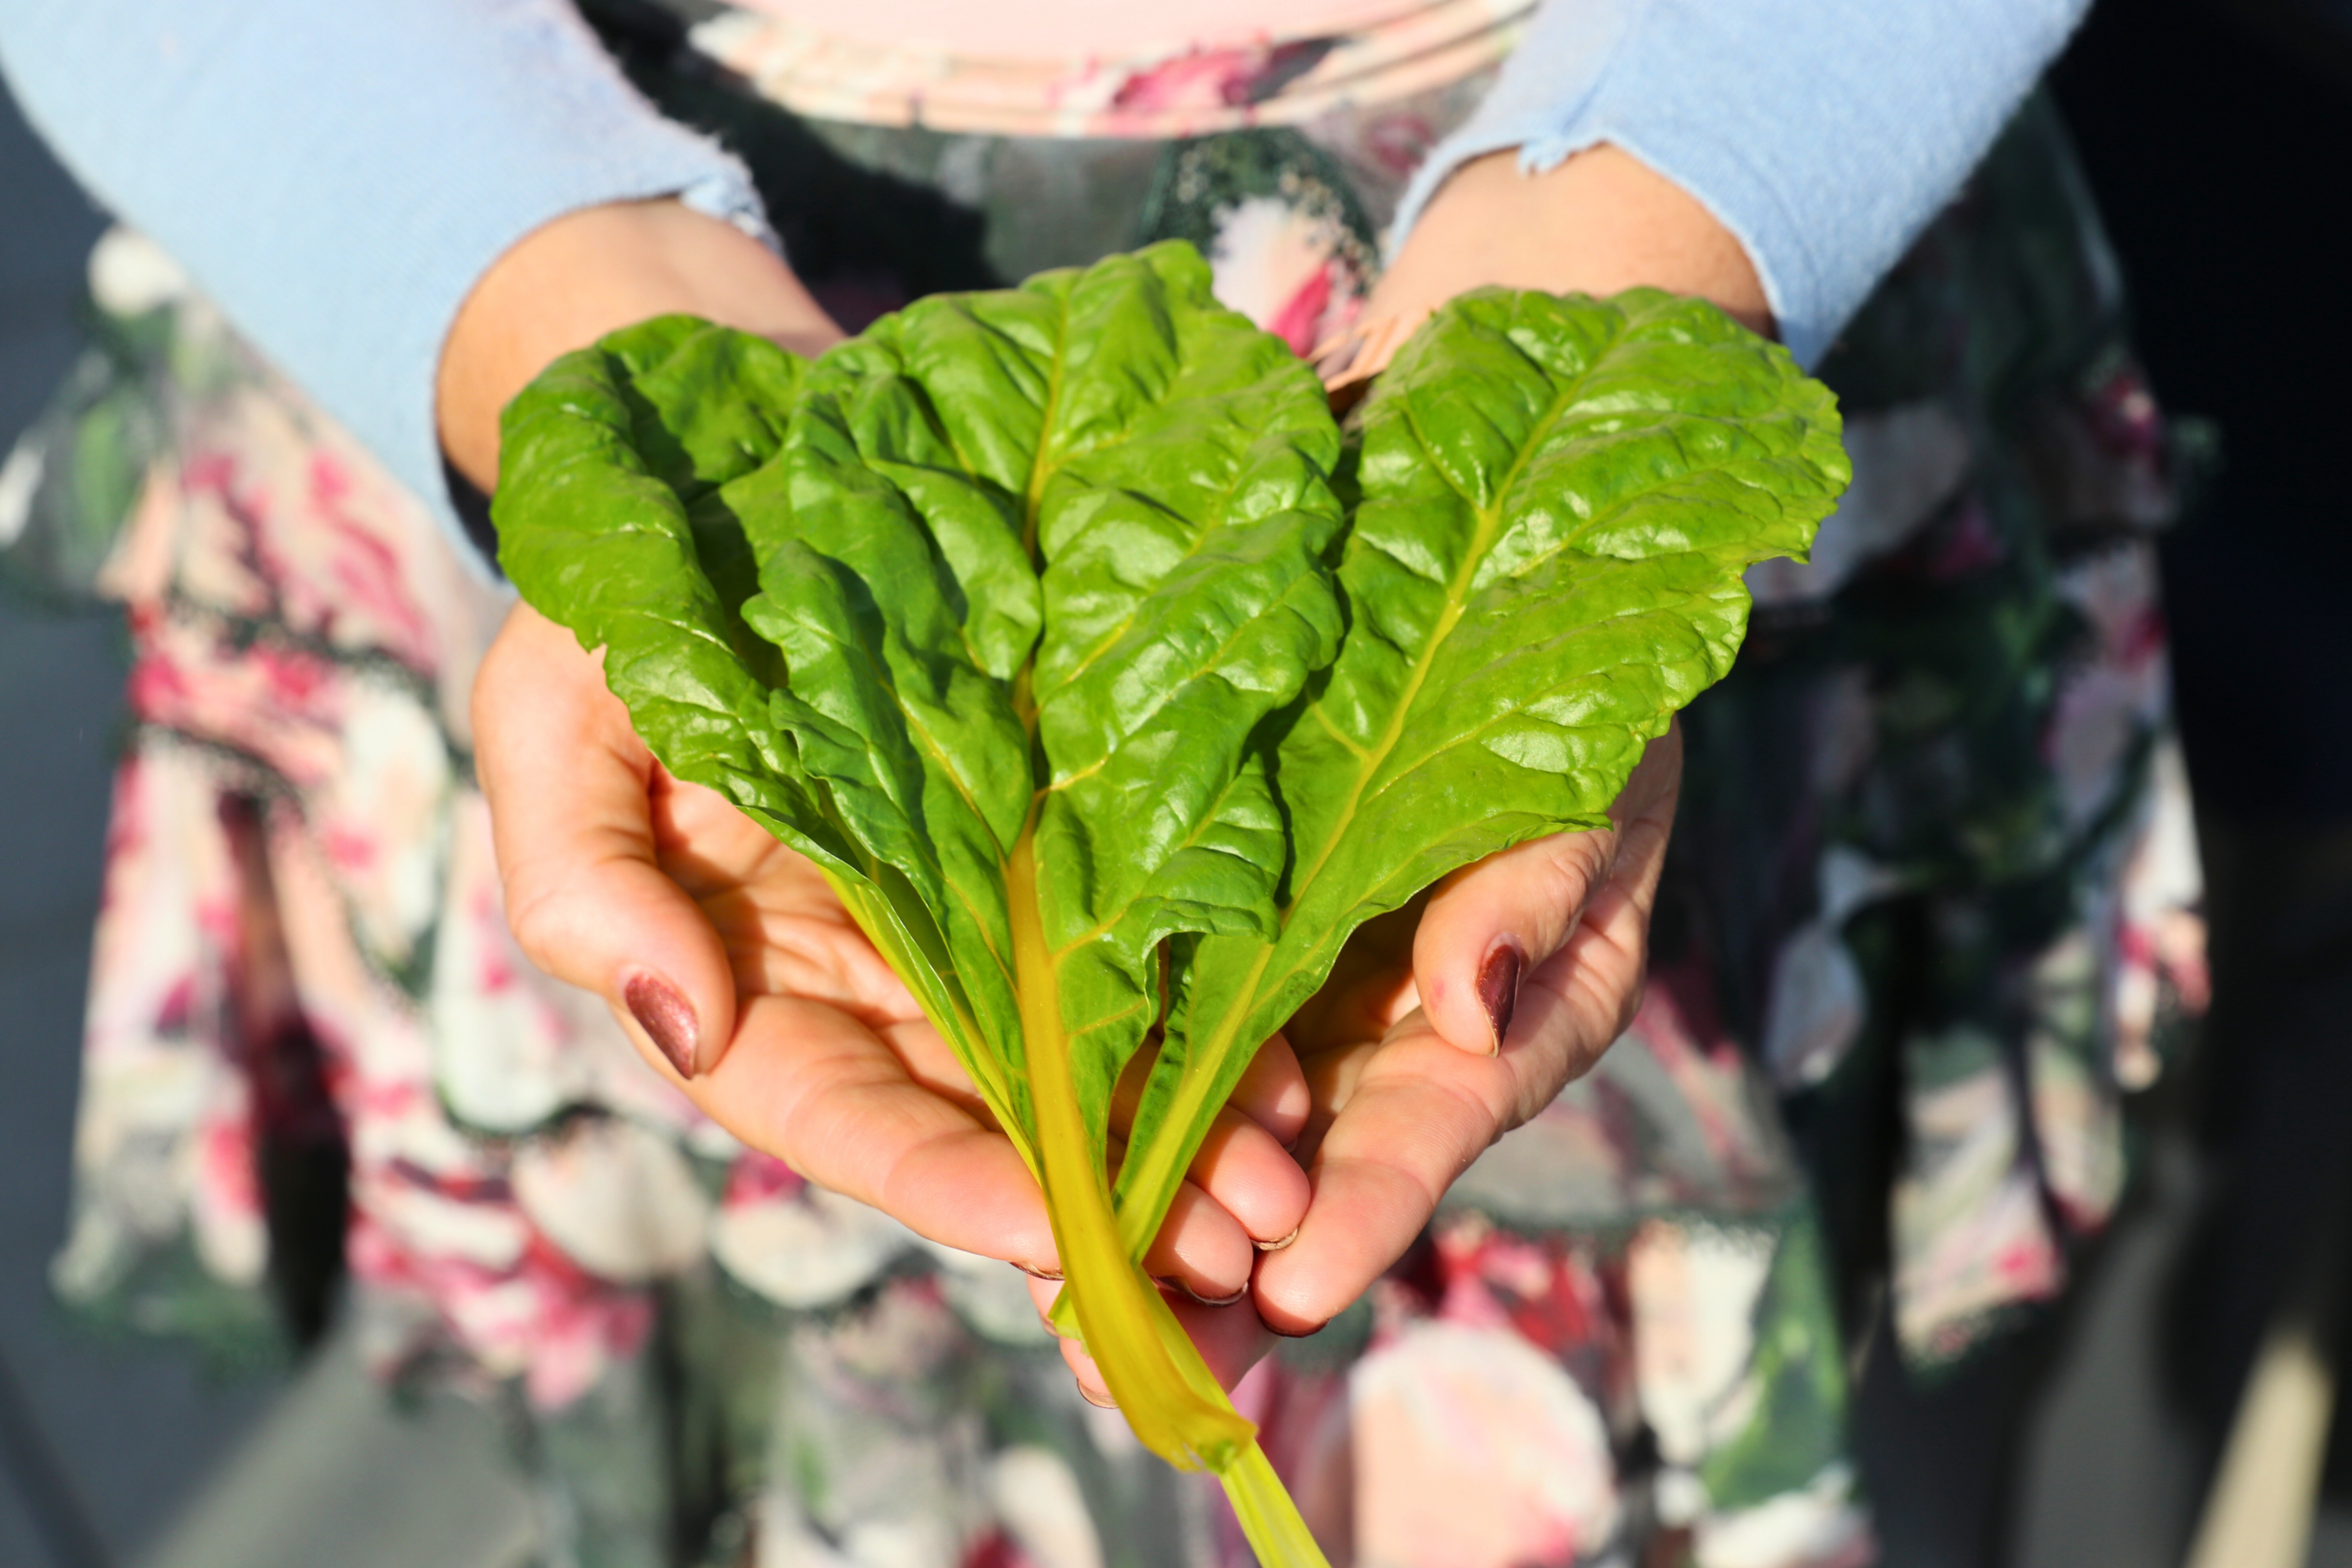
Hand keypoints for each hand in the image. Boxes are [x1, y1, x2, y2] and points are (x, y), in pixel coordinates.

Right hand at [457, 206, 1308, 1302]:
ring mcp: (973, 912)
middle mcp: (874, 973)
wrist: (735, 468)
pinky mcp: (1056, 839)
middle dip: (1101, 1196)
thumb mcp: (554, 726)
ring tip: (1285, 1188)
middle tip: (1227, 1255)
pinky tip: (1291, 1066)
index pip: (842, 1113)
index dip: (940, 1181)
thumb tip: (680, 1024)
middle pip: (987, 1120)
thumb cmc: (623, 603)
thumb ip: (583, 884)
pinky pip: (1135, 943)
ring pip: (1079, 1058)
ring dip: (1179, 1135)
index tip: (1048, 1232)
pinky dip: (1206, 1013)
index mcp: (750, 977)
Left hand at [1042, 732, 1681, 1400]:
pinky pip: (1164, 1036)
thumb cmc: (1576, 722)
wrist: (1499, 634)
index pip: (1419, 1134)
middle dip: (1227, 1279)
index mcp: (1491, 1025)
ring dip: (1152, 1227)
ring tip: (1068, 1313)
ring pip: (1221, 1134)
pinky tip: (1035, 1175)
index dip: (1359, 1211)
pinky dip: (1111, 1107)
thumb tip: (1470, 1015)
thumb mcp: (1583, 796)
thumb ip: (1538, 896)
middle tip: (1138, 1362)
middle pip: (1306, 1178)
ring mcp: (1298, 1003)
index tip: (1293, 1290)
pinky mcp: (1222, 951)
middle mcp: (1385, 1043)